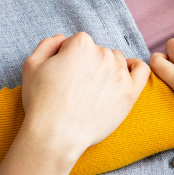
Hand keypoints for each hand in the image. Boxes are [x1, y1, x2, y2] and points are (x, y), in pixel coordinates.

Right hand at [20, 33, 149, 160]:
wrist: (56, 136)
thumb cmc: (41, 102)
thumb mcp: (31, 66)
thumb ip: (48, 44)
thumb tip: (63, 38)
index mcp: (81, 44)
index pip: (78, 43)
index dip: (68, 59)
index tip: (63, 75)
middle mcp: (103, 54)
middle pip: (98, 51)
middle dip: (88, 64)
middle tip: (76, 87)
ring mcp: (119, 73)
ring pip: (117, 60)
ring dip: (107, 69)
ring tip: (93, 90)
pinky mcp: (130, 92)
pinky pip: (142, 70)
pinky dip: (135, 69)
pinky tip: (124, 76)